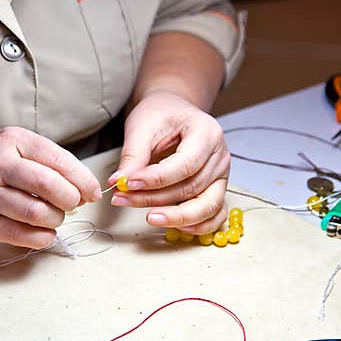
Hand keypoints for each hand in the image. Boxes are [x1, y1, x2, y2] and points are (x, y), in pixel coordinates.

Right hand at [0, 127, 101, 248]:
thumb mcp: (11, 146)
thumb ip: (46, 162)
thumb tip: (84, 189)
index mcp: (12, 140)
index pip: (59, 160)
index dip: (82, 180)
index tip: (91, 192)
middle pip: (49, 186)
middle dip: (70, 200)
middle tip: (72, 205)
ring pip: (36, 213)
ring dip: (55, 220)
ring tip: (53, 218)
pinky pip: (18, 234)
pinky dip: (40, 238)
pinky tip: (43, 234)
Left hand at [107, 92, 229, 233]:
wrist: (173, 113)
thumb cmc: (161, 115)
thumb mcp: (142, 127)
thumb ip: (133, 155)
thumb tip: (119, 182)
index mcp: (207, 133)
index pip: (184, 165)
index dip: (155, 179)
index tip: (127, 184)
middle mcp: (220, 156)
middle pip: (192, 187)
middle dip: (155, 198)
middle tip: (123, 199)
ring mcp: (221, 175)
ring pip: (206, 206)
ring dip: (175, 217)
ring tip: (148, 217)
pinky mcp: (216, 189)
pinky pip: (215, 214)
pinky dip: (199, 226)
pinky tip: (176, 227)